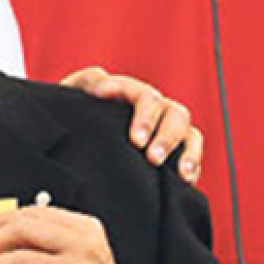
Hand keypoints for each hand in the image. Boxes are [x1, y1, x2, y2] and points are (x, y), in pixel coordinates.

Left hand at [60, 66, 201, 183]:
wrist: (71, 134)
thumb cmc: (73, 110)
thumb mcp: (74, 92)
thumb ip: (88, 82)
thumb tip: (103, 88)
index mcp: (131, 92)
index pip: (146, 97)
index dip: (145, 116)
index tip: (136, 140)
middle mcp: (153, 108)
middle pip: (174, 114)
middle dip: (166, 137)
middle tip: (152, 159)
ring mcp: (165, 128)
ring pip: (189, 133)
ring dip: (187, 153)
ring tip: (180, 174)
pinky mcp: (173, 150)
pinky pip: (192, 154)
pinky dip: (192, 166)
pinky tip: (184, 181)